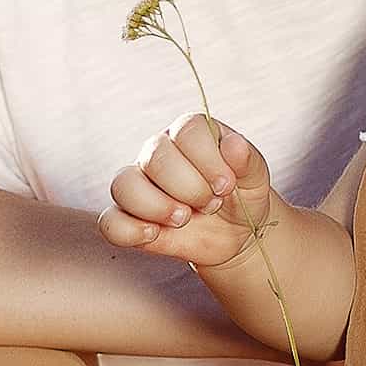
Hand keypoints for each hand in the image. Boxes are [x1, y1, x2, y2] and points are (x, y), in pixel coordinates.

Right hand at [100, 115, 277, 267]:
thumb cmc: (242, 196)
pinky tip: (155, 235)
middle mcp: (157, 152)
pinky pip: (109, 221)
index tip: (226, 186)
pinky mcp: (127, 217)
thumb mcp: (256, 179)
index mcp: (189, 133)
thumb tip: (234, 145)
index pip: (186, 130)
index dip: (207, 159)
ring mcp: (138, 183)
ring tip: (184, 219)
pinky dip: (129, 230)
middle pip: (154, 157)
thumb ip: (247, 161)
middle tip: (211, 205)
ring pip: (123, 185)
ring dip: (157, 206)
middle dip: (189, 188)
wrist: (234, 233)